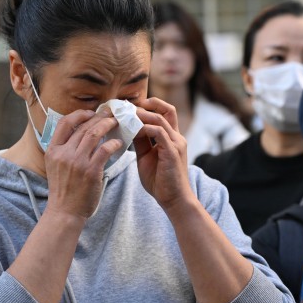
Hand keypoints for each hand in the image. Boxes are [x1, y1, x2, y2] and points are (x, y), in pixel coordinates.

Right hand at [43, 107, 121, 220]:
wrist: (65, 212)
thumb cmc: (63, 190)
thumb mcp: (55, 166)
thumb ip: (64, 150)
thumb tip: (81, 134)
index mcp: (52, 150)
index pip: (64, 123)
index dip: (79, 114)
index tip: (91, 113)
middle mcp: (64, 153)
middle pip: (83, 126)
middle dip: (99, 117)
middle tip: (110, 113)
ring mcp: (77, 162)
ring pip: (94, 133)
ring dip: (107, 125)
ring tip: (116, 122)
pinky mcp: (91, 171)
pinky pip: (105, 149)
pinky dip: (113, 143)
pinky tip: (119, 143)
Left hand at [133, 97, 193, 211]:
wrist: (173, 200)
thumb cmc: (160, 181)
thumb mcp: (146, 157)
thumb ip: (140, 142)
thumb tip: (128, 128)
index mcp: (172, 138)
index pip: (164, 113)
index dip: (149, 107)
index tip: (130, 107)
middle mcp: (177, 137)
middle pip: (167, 109)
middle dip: (149, 103)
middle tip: (128, 106)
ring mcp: (176, 143)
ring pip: (160, 118)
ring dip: (141, 116)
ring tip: (125, 116)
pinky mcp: (173, 151)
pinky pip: (159, 132)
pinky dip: (144, 128)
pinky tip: (132, 130)